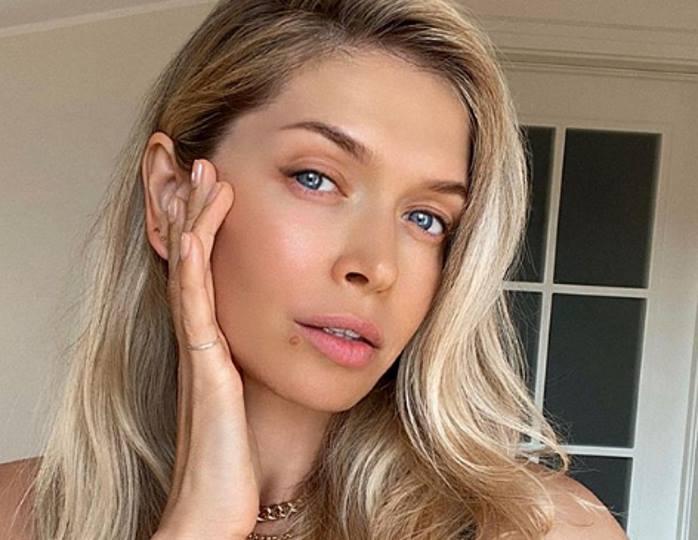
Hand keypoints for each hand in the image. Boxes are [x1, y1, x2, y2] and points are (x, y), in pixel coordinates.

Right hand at [154, 159, 260, 538]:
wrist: (221, 502)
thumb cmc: (244, 452)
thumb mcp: (263, 393)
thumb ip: (274, 360)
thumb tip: (315, 338)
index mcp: (217, 340)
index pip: (212, 269)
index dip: (211, 227)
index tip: (223, 187)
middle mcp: (203, 337)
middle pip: (195, 259)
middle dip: (199, 209)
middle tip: (205, 164)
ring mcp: (200, 349)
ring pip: (193, 271)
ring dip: (197, 222)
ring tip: (204, 177)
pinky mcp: (205, 368)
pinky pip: (196, 309)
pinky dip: (196, 268)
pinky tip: (199, 235)